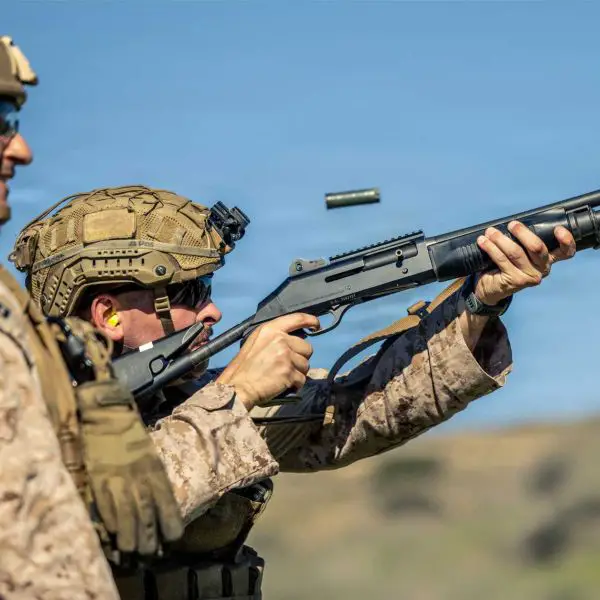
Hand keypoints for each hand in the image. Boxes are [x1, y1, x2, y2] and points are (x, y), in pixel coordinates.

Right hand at [77, 380, 183, 555]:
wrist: (106, 414)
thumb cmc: (129, 434)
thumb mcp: (149, 454)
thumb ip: (154, 479)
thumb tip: (158, 505)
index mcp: (157, 472)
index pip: (170, 510)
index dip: (170, 529)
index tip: (169, 539)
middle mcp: (141, 480)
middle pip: (150, 521)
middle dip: (149, 542)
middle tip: (149, 553)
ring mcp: (120, 482)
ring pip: (129, 522)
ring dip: (129, 541)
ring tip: (130, 552)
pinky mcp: (99, 482)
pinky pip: (108, 512)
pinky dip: (111, 526)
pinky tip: (113, 534)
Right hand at [217, 313, 318, 409]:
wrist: (237, 387)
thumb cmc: (244, 368)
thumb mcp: (256, 342)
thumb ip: (275, 338)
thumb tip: (294, 341)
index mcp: (270, 329)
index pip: (297, 319)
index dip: (311, 320)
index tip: (316, 324)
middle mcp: (279, 339)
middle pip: (307, 347)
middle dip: (300, 358)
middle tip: (287, 366)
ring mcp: (285, 355)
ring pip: (306, 364)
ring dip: (298, 372)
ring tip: (282, 376)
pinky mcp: (288, 372)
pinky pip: (302, 379)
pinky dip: (295, 385)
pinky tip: (283, 385)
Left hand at [475, 221, 575, 305]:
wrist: (490, 287)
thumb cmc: (506, 264)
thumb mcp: (519, 251)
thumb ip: (523, 240)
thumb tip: (513, 222)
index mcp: (548, 259)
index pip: (566, 252)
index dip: (566, 240)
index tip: (558, 229)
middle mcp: (542, 269)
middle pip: (537, 247)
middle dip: (523, 232)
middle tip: (511, 224)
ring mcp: (529, 276)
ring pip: (516, 252)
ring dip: (500, 239)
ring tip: (490, 231)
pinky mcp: (514, 281)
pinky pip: (501, 259)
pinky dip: (490, 248)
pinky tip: (483, 241)